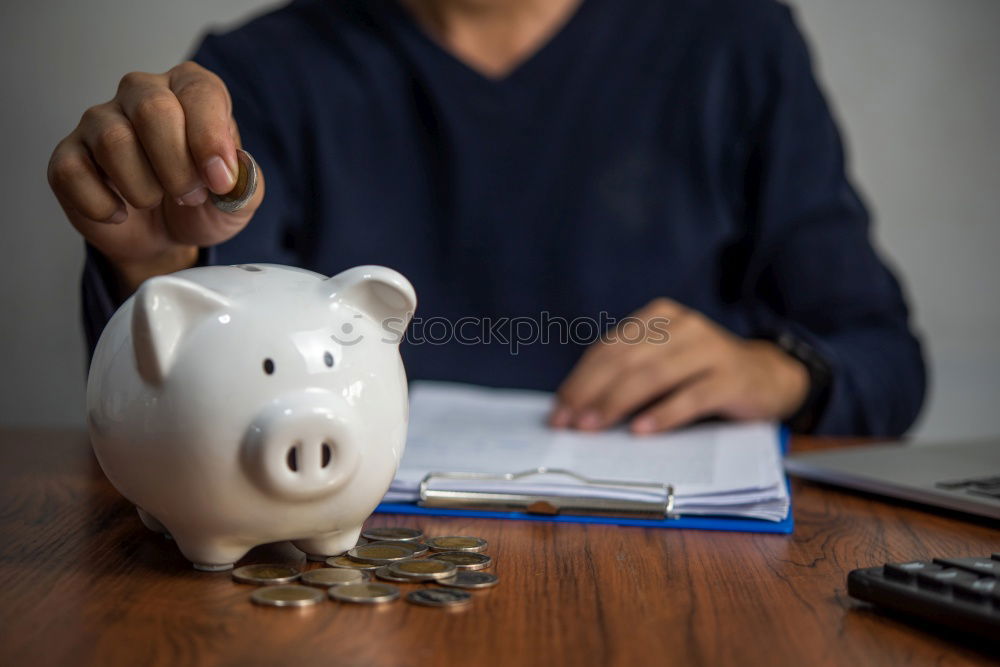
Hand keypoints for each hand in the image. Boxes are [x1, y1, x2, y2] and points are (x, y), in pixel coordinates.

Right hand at [48, 61, 263, 293]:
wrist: (166, 237)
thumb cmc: (203, 205)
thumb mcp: (239, 199)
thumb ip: (245, 182)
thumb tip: (229, 172)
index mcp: (190, 90)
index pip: (199, 92)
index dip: (210, 140)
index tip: (220, 182)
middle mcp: (142, 93)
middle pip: (153, 109)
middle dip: (177, 167)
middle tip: (190, 196)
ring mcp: (99, 121)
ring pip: (113, 141)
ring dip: (143, 188)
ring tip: (156, 201)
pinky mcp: (69, 154)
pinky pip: (74, 172)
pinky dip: (103, 205)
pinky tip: (121, 212)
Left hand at [550, 298, 808, 433]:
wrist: (770, 376)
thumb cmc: (703, 374)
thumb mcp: (666, 364)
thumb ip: (629, 375)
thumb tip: (577, 408)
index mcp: (660, 317)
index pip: (609, 349)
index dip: (580, 380)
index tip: (559, 411)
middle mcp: (684, 326)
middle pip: (626, 361)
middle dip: (592, 394)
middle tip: (571, 424)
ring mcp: (710, 349)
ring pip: (653, 376)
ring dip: (618, 403)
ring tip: (594, 427)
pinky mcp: (732, 378)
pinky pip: (691, 396)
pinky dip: (664, 414)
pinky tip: (642, 430)